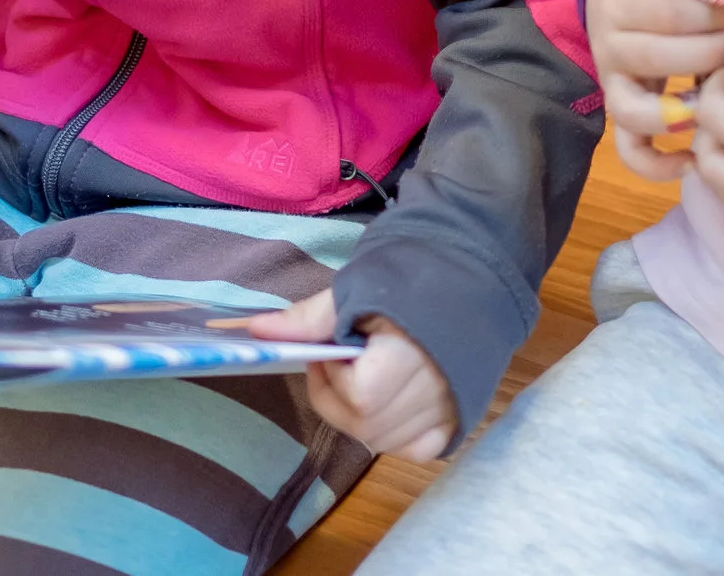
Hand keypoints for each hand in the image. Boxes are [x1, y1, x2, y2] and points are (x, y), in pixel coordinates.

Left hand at [247, 292, 456, 459]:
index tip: (330, 351)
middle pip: (369, 428)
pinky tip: (386, 404)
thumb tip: (257, 331)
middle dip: (337, 401)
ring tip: (363, 378)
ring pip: (385, 442)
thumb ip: (309, 318)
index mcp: (414, 352)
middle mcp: (438, 388)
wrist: (466, 273)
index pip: (362, 397)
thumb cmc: (407, 277)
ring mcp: (451, 408)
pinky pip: (415, 449)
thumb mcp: (355, 289)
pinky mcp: (458, 419)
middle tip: (336, 366)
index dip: (335, 380)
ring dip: (359, 418)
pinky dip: (392, 435)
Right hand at [586, 0, 723, 181]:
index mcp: (618, 0)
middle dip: (709, 55)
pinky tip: (693, 159)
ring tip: (720, 98)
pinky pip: (629, 150)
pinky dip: (656, 164)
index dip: (709, 14)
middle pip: (654, 58)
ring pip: (633, 110)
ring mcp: (613, 84)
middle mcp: (608, 45)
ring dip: (680, 110)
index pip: (663, 11)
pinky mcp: (621, 117)